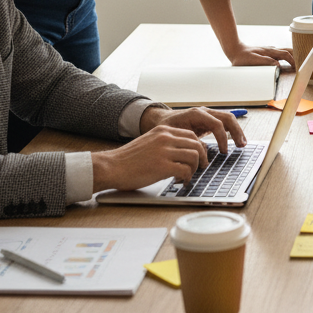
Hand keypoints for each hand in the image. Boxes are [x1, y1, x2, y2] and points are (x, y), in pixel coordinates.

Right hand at [91, 124, 213, 191]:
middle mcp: (165, 138)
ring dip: (195, 169)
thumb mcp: (149, 143)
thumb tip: (183, 152)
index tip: (199, 156)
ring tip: (188, 176)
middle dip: (202, 158)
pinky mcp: (162, 166)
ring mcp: (164, 151)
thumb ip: (165, 144)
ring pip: (194, 157)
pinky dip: (187, 178)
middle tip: (201, 168)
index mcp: (163, 131)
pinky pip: (185, 170)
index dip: (199, 147)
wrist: (110, 167)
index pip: (191, 135)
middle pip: (197, 145)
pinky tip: (181, 182)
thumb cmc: (127, 160)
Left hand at [139, 106, 245, 152]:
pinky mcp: (210, 119)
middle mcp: (205, 112)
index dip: (222, 138)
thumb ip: (188, 143)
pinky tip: (236, 141)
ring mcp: (208, 114)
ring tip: (242, 144)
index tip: (224, 152)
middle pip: (227, 118)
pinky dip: (232, 131)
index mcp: (196, 114)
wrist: (161, 120)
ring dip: (237, 131)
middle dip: (236, 132)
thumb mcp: (175, 136)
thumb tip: (200, 154)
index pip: (216, 124)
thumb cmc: (166, 128)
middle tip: (241, 145)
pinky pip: (225, 123)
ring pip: (229, 119)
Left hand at [226, 44, 295, 70]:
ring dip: (292, 55)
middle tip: (302, 63)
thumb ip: (265, 61)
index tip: (298, 67)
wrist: (234, 50)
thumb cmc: (242, 57)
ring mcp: (269, 50)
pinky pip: (280, 52)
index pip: (286, 54)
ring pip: (284, 50)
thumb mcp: (253, 60)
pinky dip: (286, 55)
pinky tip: (286, 59)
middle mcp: (271, 49)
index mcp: (269, 52)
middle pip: (288, 50)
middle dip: (296, 56)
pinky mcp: (267, 52)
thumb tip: (278, 64)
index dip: (293, 60)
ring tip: (298, 60)